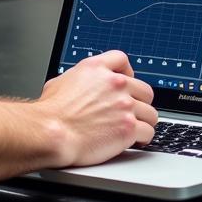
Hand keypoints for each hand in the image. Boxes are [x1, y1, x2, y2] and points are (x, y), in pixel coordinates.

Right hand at [36, 51, 156, 168]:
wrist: (52, 132)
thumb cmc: (51, 112)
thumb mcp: (60, 82)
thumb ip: (78, 79)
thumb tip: (78, 86)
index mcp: (96, 68)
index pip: (121, 60)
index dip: (126, 72)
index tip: (126, 83)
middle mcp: (114, 84)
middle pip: (144, 89)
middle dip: (139, 102)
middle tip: (131, 112)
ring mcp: (124, 105)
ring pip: (150, 113)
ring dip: (143, 121)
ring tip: (134, 129)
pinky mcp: (128, 128)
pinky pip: (148, 132)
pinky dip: (142, 138)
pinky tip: (135, 141)